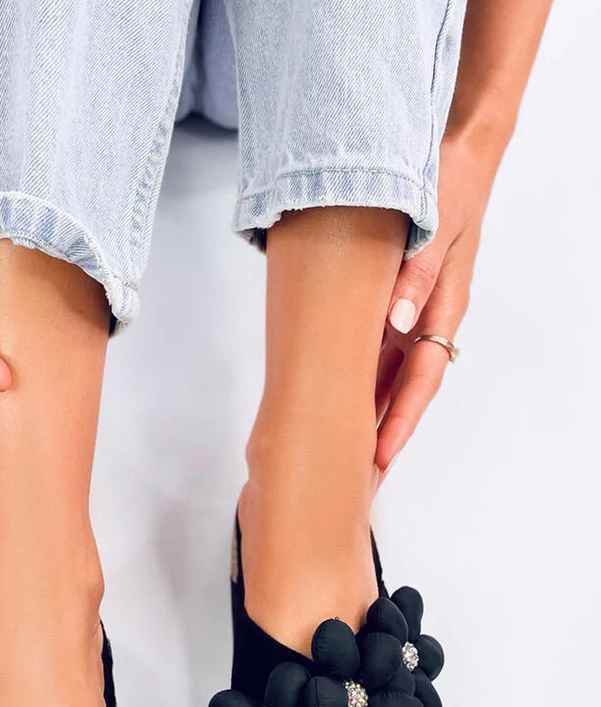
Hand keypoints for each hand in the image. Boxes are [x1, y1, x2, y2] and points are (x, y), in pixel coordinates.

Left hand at [375, 133, 500, 470]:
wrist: (456, 151)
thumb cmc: (449, 184)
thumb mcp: (434, 226)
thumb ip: (415, 275)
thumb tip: (399, 322)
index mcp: (443, 306)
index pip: (422, 379)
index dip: (401, 419)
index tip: (381, 453)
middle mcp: (429, 315)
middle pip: (406, 386)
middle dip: (384, 428)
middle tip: (357, 467)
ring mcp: (412, 308)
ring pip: (391, 369)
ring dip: (372, 404)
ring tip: (344, 441)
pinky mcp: (396, 296)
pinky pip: (379, 343)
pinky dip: (363, 369)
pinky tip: (340, 388)